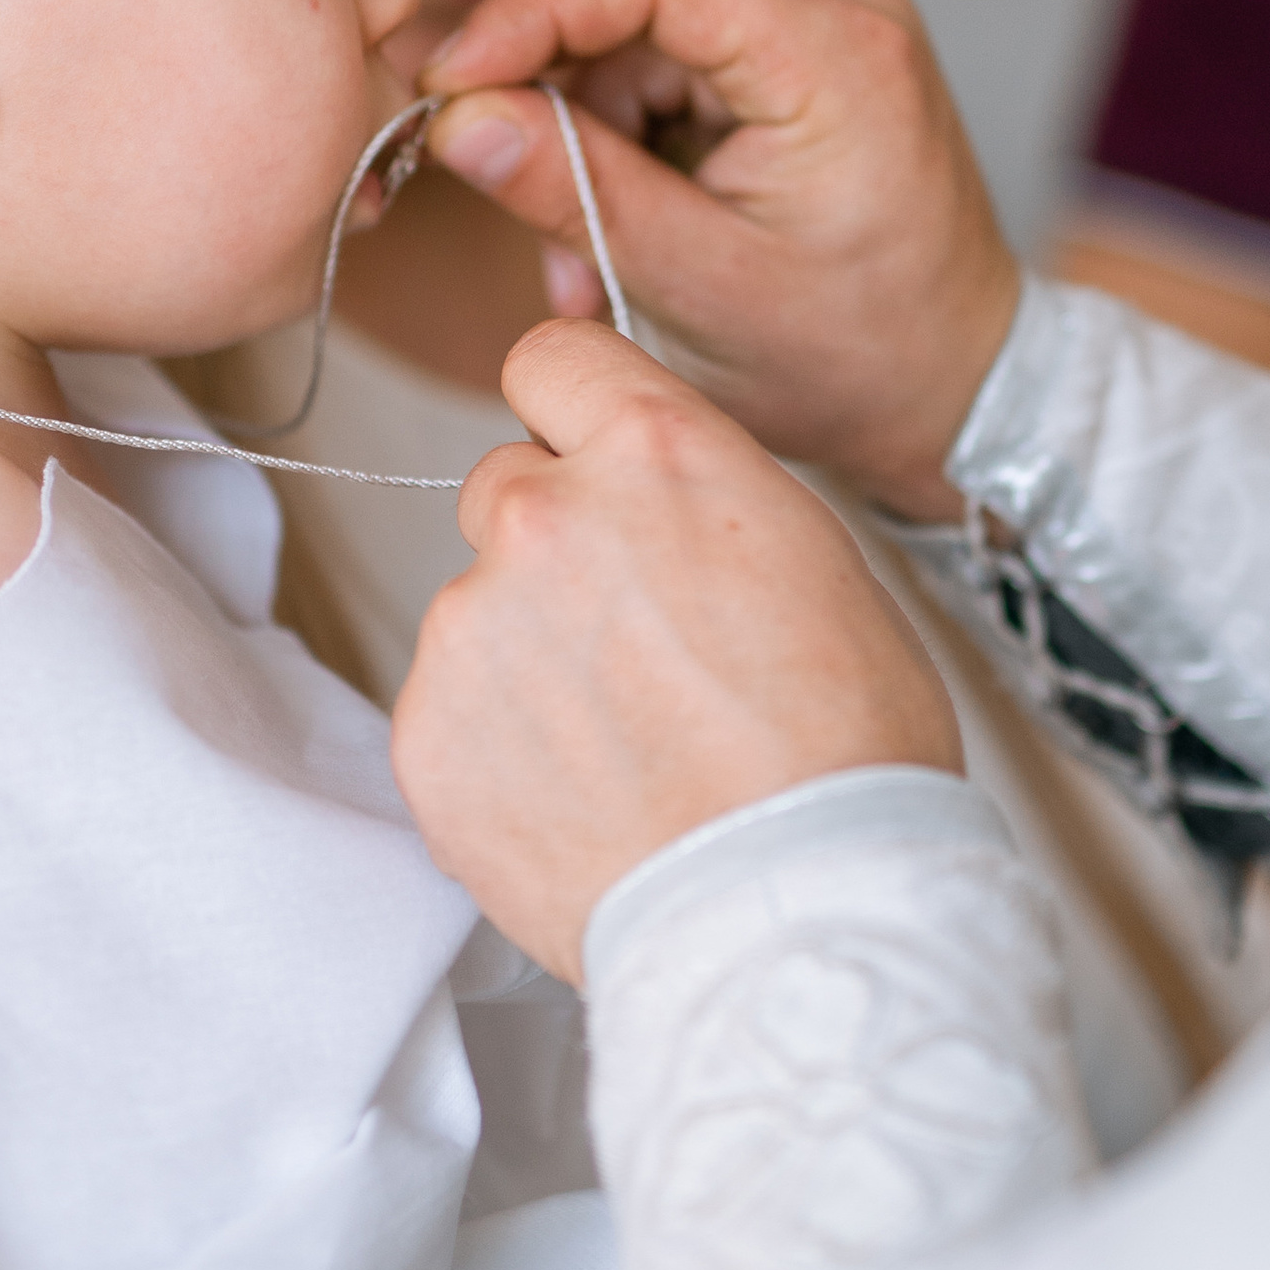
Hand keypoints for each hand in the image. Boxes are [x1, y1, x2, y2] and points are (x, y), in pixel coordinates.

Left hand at [393, 324, 963, 980]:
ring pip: (479, 605)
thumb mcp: (812, 555)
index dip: (573, 412)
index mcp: (652, 454)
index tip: (587, 456)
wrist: (795, 911)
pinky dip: (500, 743)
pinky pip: (451, 706)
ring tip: (627, 742)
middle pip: (505, 483)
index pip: (550, 358)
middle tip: (635, 639)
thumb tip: (642, 488)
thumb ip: (696, 492)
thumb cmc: (843, 748)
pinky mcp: (426, 731)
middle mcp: (541, 518)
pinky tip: (583, 793)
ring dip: (530, 652)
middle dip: (557, 543)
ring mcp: (470, 626)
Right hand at [418, 0, 1018, 520]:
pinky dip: (620, 134)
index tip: (447, 81)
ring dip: (577, 119)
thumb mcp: (699, 290)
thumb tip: (457, 117)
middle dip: (542, 61)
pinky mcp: (795, 57)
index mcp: (835, 50)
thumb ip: (576, 192)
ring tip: (576, 254)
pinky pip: (670, 58)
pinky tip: (613, 228)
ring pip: (639, 18)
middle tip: (477, 154)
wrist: (960, 389)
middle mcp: (837, 5)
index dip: (529, 9)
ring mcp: (820, 24)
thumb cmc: (857, 359)